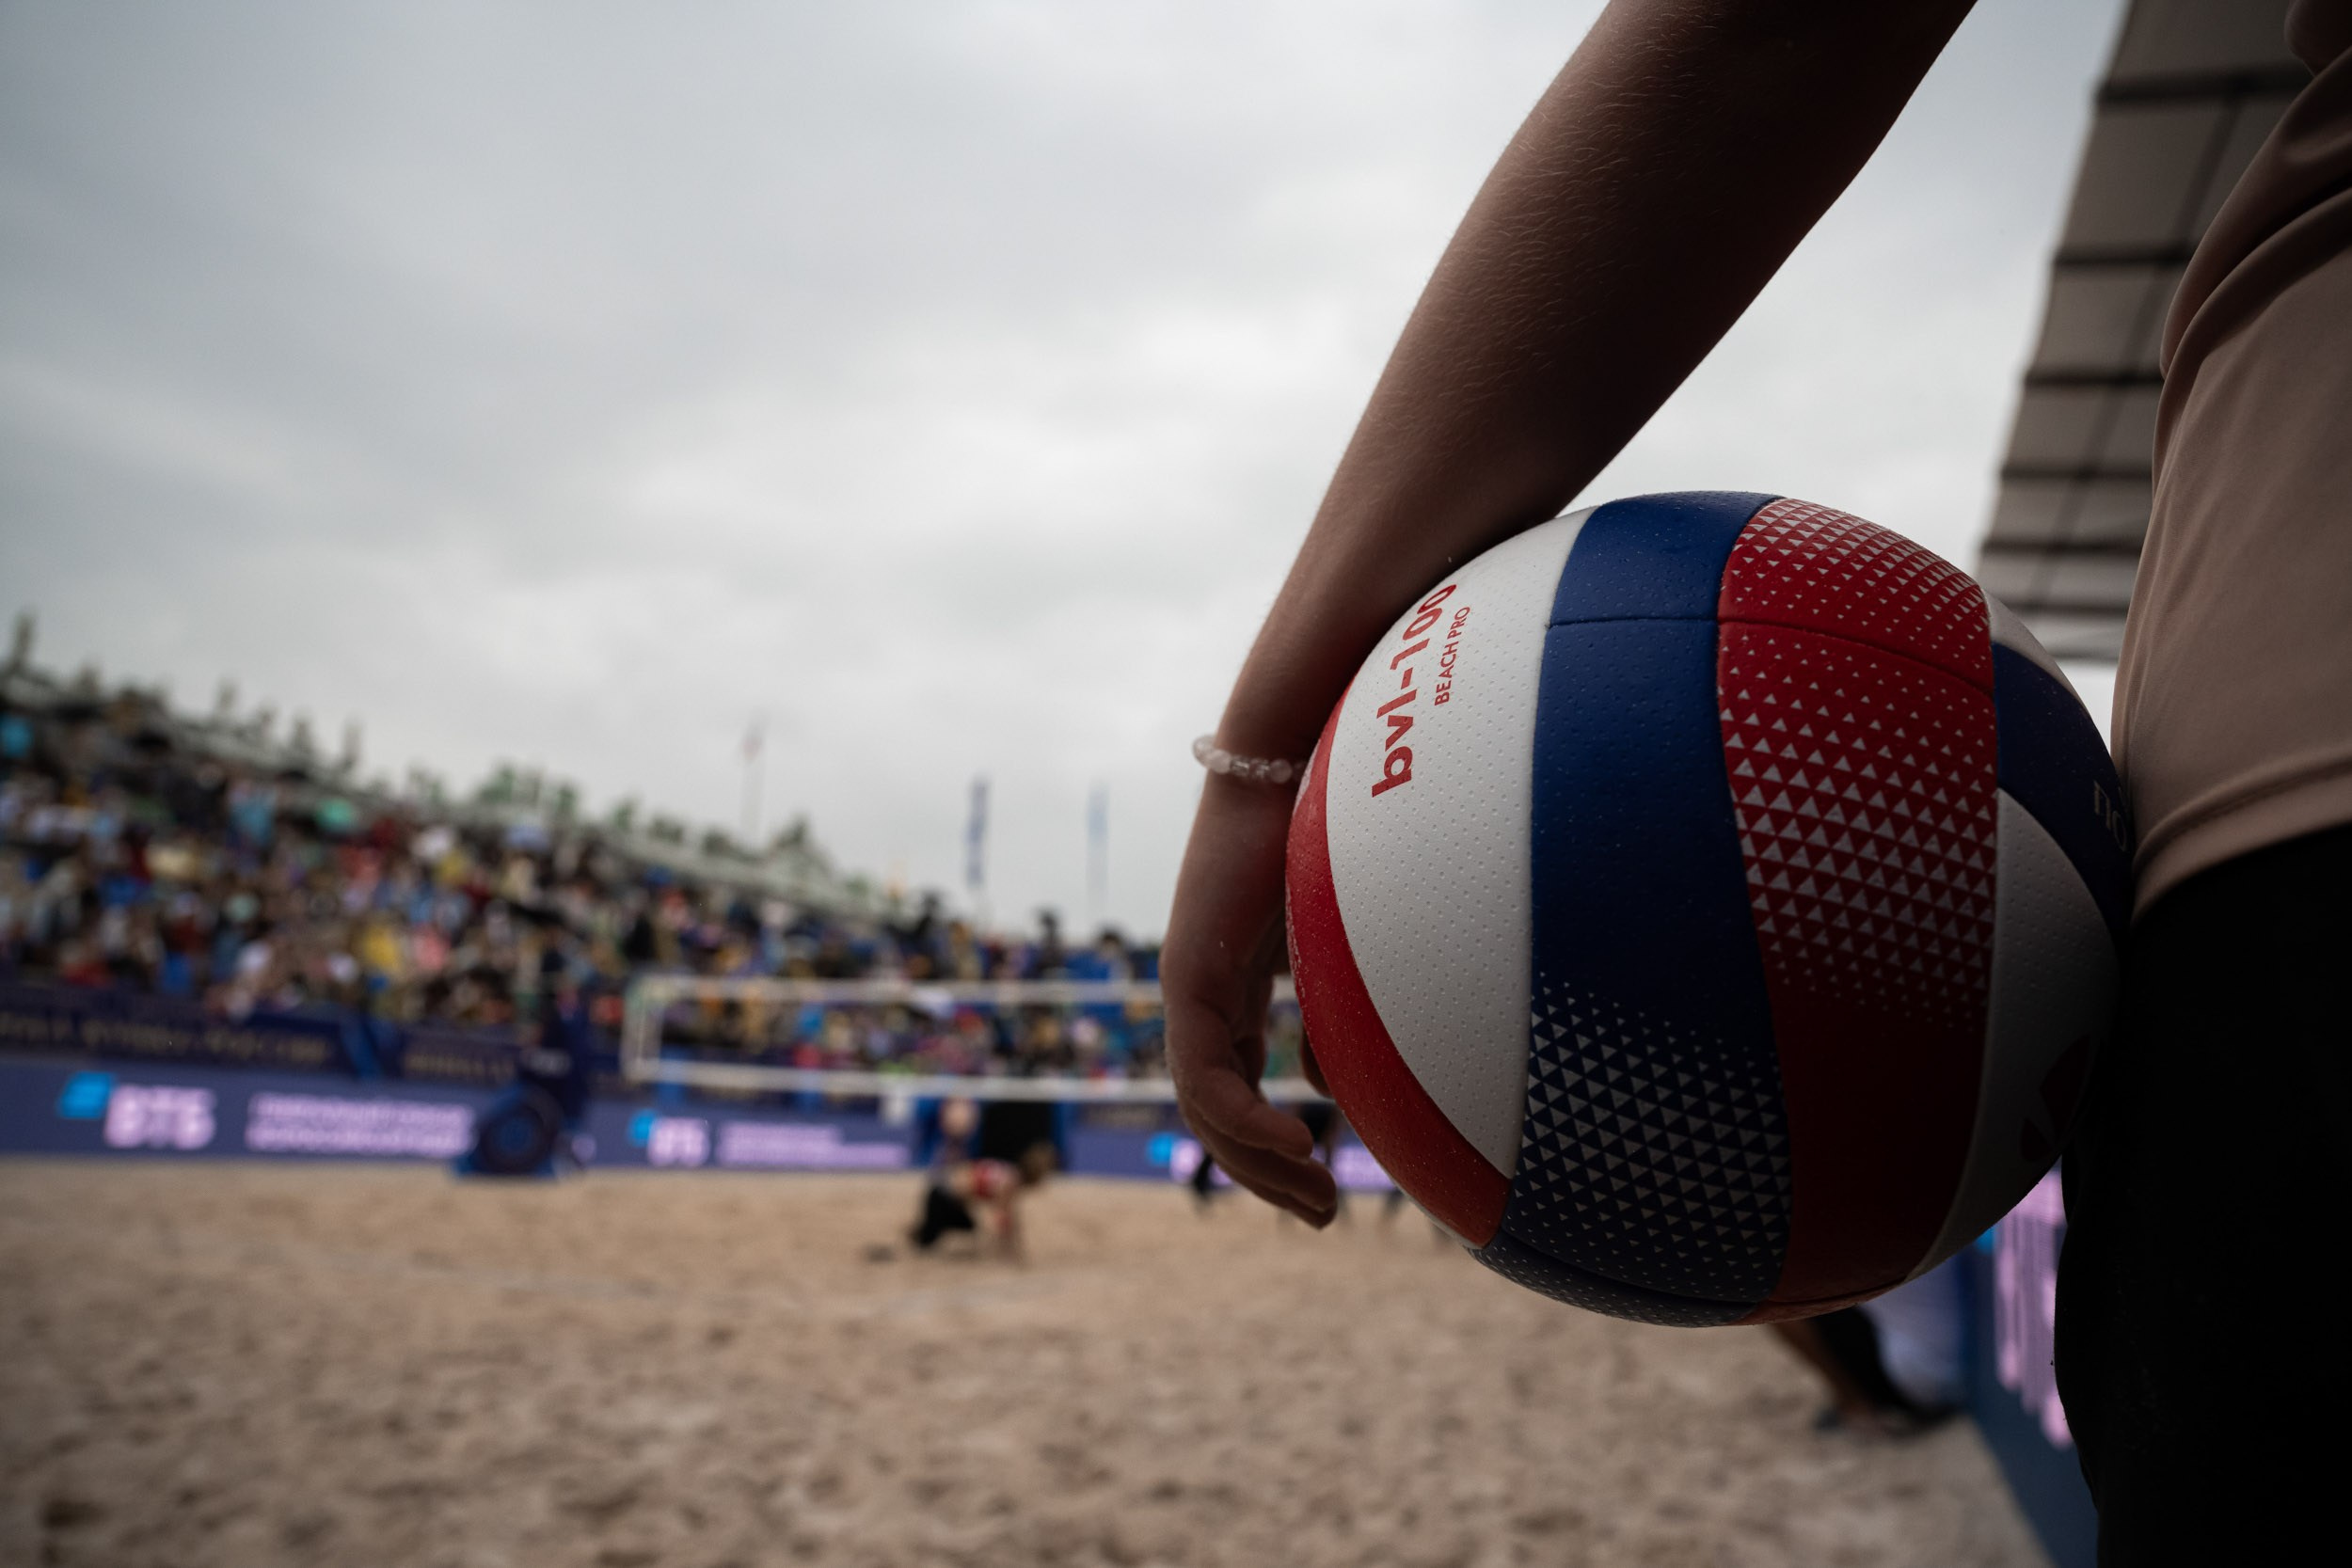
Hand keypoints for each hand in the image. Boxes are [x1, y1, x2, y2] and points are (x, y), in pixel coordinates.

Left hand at [1164, 775, 1339, 1225]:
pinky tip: (1299, 1144)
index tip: (1328, 1189)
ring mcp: (1190, 988)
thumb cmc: (1329, 835)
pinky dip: (1248, 1122)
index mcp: (1233, 993)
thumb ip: (1332, 1015)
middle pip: (1217, 1116)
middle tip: (1321, 1214)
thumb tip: (1329, 1088)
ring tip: (1315, 1195)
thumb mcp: (1340, 947)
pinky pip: (1207, 1076)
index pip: (1238, 1091)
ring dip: (1258, 1164)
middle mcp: (1202, 998)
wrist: (1291, 757)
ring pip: (1206, 1108)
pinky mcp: (1189, 975)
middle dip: (1268, 1176)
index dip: (1276, 1151)